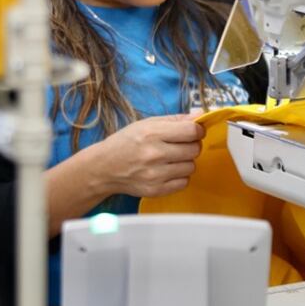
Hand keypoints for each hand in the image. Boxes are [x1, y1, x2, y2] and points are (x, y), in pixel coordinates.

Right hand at [90, 115, 204, 198]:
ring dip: (185, 161)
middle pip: (194, 149)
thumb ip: (175, 119)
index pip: (191, 131)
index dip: (198, 130)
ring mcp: (155, 175)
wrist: (104, 168)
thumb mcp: (146, 124)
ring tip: (171, 158)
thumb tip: (200, 115)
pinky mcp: (156, 190)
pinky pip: (184, 182)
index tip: (194, 131)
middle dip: (192, 145)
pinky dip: (179, 176)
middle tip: (181, 144)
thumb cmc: (126, 142)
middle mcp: (154, 155)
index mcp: (152, 134)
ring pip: (191, 167)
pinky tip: (167, 170)